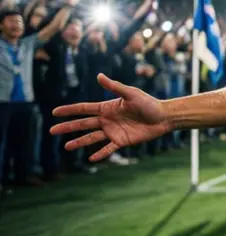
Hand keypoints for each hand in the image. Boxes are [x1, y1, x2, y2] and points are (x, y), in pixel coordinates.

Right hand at [50, 74, 172, 161]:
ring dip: (79, 142)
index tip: (54, 112)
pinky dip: (100, 154)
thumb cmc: (148, 103)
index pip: (84, 109)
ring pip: (92, 138)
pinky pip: (108, 148)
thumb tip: (98, 76)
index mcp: (107, 108)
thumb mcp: (131, 94)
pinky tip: (90, 159)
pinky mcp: (122, 141)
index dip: (69, 110)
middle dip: (68, 127)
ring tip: (66, 147)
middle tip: (52, 131)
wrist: (163, 117)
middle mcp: (107, 120)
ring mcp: (114, 131)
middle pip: (83, 124)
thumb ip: (114, 87)